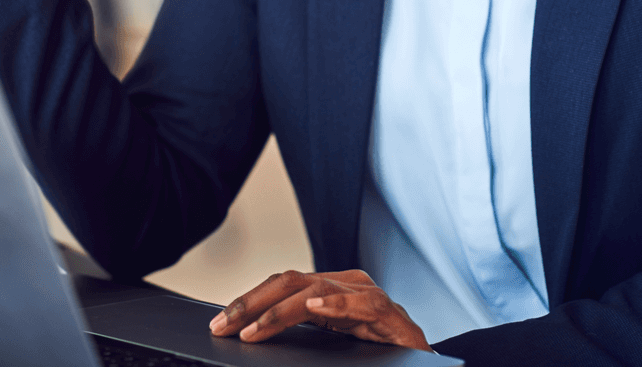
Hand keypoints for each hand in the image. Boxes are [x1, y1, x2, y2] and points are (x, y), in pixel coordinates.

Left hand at [209, 269, 432, 351]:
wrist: (422, 362)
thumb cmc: (377, 351)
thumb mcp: (330, 341)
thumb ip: (300, 334)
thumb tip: (253, 338)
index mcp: (328, 290)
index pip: (280, 286)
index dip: (247, 301)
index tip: (219, 322)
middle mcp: (344, 284)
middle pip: (289, 282)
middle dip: (251, 302)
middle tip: (223, 325)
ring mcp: (366, 294)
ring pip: (314, 290)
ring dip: (279, 310)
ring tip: (254, 328)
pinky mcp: (388, 312)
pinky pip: (361, 303)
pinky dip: (337, 303)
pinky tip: (316, 307)